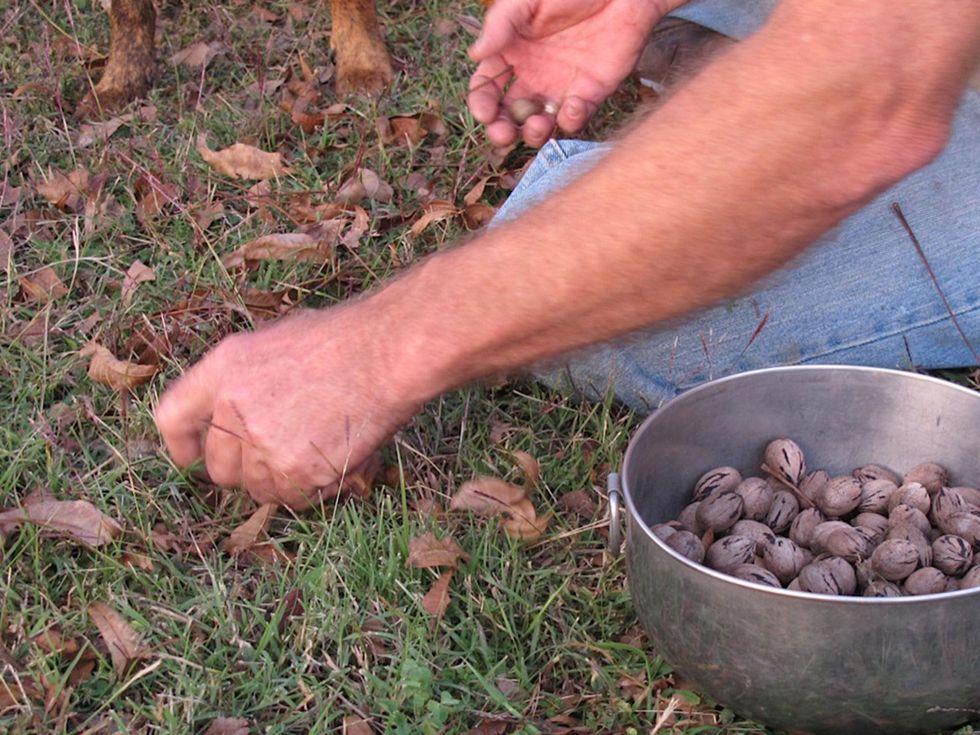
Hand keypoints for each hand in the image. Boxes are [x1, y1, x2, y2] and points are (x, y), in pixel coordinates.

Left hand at [154, 306, 418, 509]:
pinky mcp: (295, 470)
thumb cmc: (346, 339)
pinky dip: (315, 489)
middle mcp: (233, 407)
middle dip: (247, 470)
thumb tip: (245, 413)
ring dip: (286, 480)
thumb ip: (249, 379)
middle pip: (221, 468)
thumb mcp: (278, 341)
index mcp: (225, 367)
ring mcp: (262, 442)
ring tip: (322, 449)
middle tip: (283, 457)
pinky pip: (295, 499)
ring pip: (260, 488)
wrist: (386, 353)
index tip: (192, 459)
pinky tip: (337, 460)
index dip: (183, 446)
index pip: (174, 418)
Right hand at [467, 0, 670, 146]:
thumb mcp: (527, 0)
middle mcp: (532, 77)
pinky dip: (571, 121)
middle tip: (504, 135)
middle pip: (509, 116)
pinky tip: (572, 107)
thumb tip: (475, 54)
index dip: (481, 104)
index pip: (487, 88)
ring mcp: (560, 88)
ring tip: (538, 125)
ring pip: (540, 125)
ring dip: (534, 134)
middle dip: (502, 131)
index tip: (484, 113)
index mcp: (511, 54)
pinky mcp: (589, 93)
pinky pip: (575, 119)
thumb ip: (501, 25)